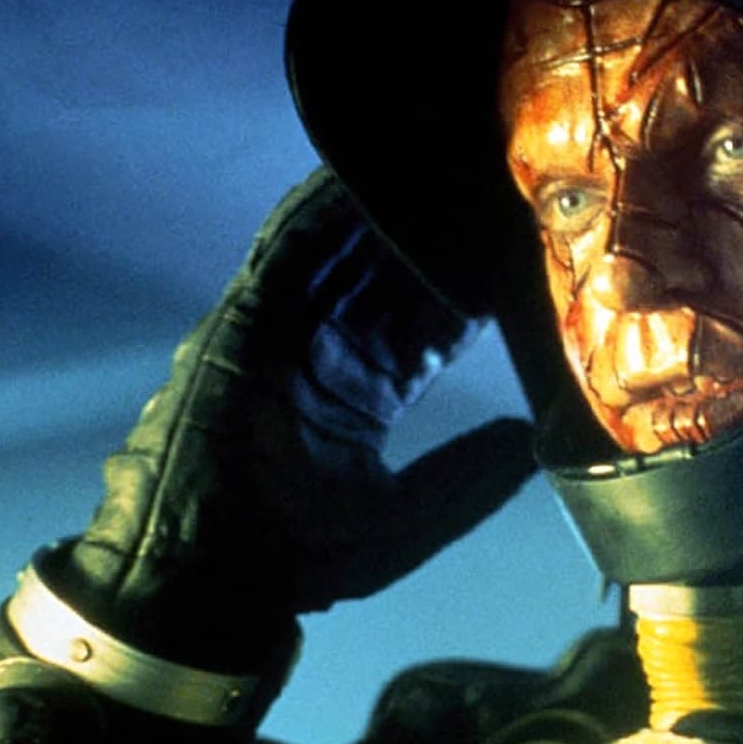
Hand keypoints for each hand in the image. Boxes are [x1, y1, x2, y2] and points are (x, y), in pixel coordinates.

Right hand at [41, 168, 536, 672]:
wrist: (211, 581)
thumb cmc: (300, 562)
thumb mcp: (411, 517)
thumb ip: (472, 477)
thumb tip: (531, 438)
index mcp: (359, 398)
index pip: (424, 327)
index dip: (466, 290)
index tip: (512, 254)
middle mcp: (322, 360)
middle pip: (386, 279)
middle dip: (433, 238)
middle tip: (481, 187)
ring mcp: (280, 339)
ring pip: (337, 256)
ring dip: (379, 211)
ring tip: (430, 162)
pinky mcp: (241, 328)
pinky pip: (281, 256)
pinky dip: (314, 215)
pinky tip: (350, 176)